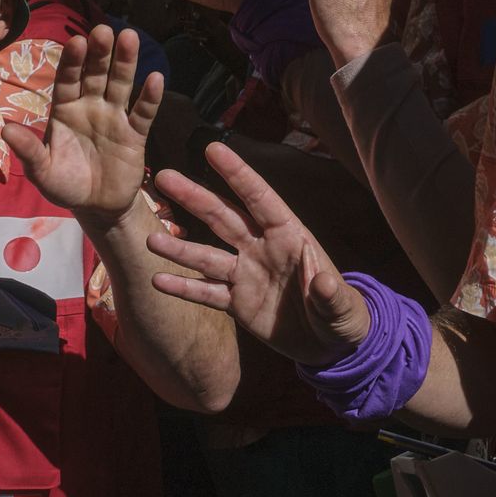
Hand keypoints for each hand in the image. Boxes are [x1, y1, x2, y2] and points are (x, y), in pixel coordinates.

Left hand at [3, 25, 163, 222]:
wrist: (96, 207)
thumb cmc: (65, 184)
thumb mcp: (42, 171)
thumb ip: (28, 150)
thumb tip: (5, 128)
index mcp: (65, 110)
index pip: (68, 80)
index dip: (73, 62)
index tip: (77, 41)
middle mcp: (90, 107)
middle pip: (96, 75)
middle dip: (100, 53)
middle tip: (104, 30)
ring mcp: (114, 118)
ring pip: (120, 85)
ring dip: (126, 63)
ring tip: (130, 38)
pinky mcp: (135, 134)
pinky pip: (143, 113)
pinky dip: (150, 97)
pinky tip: (156, 78)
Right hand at [146, 142, 371, 365]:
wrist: (330, 346)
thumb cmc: (343, 317)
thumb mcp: (344, 309)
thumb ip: (332, 295)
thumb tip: (324, 281)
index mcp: (290, 237)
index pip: (260, 199)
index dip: (238, 174)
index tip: (213, 149)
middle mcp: (262, 248)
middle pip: (224, 218)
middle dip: (195, 197)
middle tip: (164, 177)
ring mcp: (246, 274)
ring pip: (207, 255)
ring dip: (180, 247)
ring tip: (151, 240)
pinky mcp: (237, 303)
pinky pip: (206, 293)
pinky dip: (184, 287)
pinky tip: (158, 280)